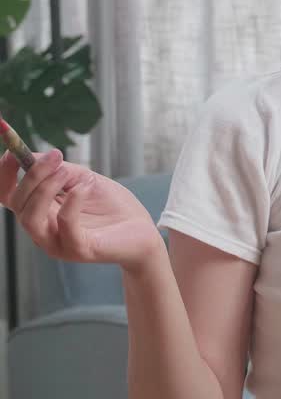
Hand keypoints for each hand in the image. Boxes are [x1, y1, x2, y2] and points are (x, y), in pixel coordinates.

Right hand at [0, 149, 164, 272]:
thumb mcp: (86, 180)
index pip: (8, 195)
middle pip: (18, 204)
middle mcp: (42, 230)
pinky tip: (85, 187)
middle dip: (32, 176)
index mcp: (40, 212)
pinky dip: (72, 203)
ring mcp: (57, 243)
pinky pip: (66, 227)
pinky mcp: (79, 250)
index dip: (4, 174)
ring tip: (67, 170)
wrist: (143, 231)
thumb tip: (35, 155)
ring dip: (45, 189)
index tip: (12, 152)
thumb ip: (61, 170)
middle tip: (55, 156)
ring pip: (31, 218)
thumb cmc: (113, 207)